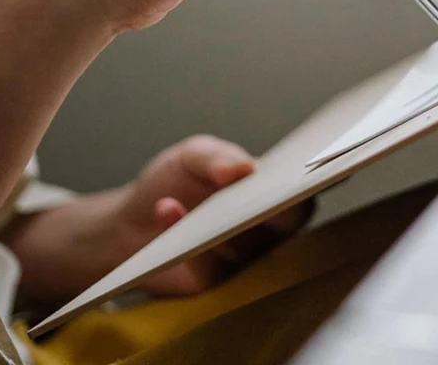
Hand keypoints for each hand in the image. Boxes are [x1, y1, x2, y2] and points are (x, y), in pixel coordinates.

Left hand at [118, 134, 312, 295]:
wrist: (127, 221)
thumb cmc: (174, 181)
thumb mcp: (192, 155)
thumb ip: (218, 156)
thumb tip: (244, 167)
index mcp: (269, 192)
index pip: (301, 196)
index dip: (310, 189)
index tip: (298, 179)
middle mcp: (263, 230)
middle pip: (285, 226)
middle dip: (269, 209)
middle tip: (246, 194)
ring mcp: (241, 260)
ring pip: (245, 248)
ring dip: (215, 226)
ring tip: (176, 201)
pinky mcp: (213, 283)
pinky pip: (210, 268)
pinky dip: (187, 243)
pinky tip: (165, 209)